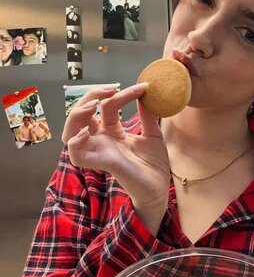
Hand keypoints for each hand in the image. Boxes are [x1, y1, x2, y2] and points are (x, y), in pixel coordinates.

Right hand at [62, 84, 169, 232]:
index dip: (121, 94)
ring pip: (70, 132)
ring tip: (93, 106)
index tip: (143, 87)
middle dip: (90, 96)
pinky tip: (86, 133)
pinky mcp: (103, 163)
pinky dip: (75, 142)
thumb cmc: (153, 165)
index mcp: (112, 132)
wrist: (159, 188)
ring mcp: (100, 152)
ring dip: (76, 115)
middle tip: (110, 89)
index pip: (107, 106)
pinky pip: (77, 155)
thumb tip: (147, 93)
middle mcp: (102, 140)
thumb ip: (147, 115)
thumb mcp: (152, 134)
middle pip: (81, 114)